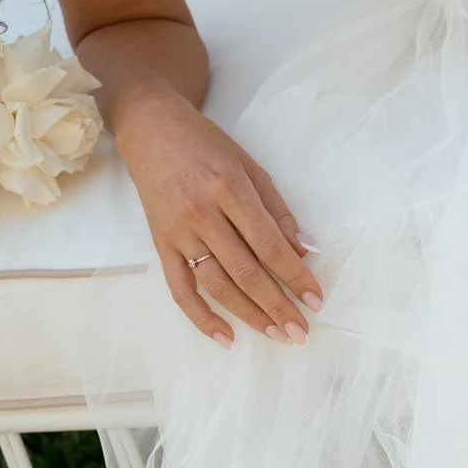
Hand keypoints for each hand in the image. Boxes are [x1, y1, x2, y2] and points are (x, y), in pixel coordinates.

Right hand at [114, 88, 323, 346]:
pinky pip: (180, 288)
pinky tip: (225, 338)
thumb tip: (307, 251)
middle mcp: (203, 214)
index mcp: (230, 189)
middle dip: (277, 305)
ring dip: (248, 315)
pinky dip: (201, 317)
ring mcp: (179, 232)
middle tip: (300, 332)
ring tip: (276, 335)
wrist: (150, 129)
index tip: (316, 300)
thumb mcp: (250, 166)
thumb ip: (278, 211)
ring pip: (217, 285)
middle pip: (246, 271)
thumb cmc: (207, 145)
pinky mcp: (160, 244)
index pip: (269, 245)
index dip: (295, 276)